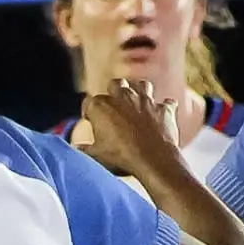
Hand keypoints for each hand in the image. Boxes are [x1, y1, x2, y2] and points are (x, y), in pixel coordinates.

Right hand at [74, 74, 189, 179]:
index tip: (92, 122)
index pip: (89, 103)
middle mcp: (122, 97)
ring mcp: (145, 101)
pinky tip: (161, 114)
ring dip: (140, 91)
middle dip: (114, 91)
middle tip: (114, 106)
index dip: (89, 113)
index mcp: (100, 106)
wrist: (153, 160)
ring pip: (142, 85)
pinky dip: (164, 108)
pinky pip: (166, 103)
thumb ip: (84, 149)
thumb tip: (77, 148)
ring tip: (137, 103)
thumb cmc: (121, 158)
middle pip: (115, 84)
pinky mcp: (163, 109)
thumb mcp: (96, 156)